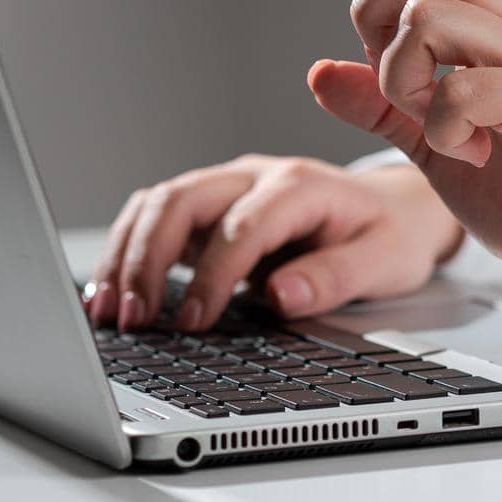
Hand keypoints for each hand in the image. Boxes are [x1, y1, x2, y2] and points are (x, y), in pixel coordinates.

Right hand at [86, 152, 462, 331]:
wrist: (393, 209)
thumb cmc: (389, 235)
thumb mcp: (383, 260)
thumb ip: (333, 278)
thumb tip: (279, 296)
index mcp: (299, 186)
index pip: (241, 226)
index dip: (212, 276)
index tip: (193, 324)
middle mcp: (255, 177)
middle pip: (182, 199)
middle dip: (148, 258)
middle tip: (132, 318)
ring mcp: (228, 189)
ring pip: (158, 204)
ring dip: (127, 254)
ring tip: (108, 311)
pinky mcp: (210, 210)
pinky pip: (156, 218)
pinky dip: (128, 251)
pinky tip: (112, 294)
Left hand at [308, 0, 501, 326]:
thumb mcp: (431, 146)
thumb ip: (380, 107)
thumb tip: (317, 72)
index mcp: (487, 25)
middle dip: (377, 18)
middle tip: (405, 90)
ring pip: (429, 13)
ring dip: (408, 81)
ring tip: (442, 134)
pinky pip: (462, 88)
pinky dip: (444, 130)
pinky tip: (471, 156)